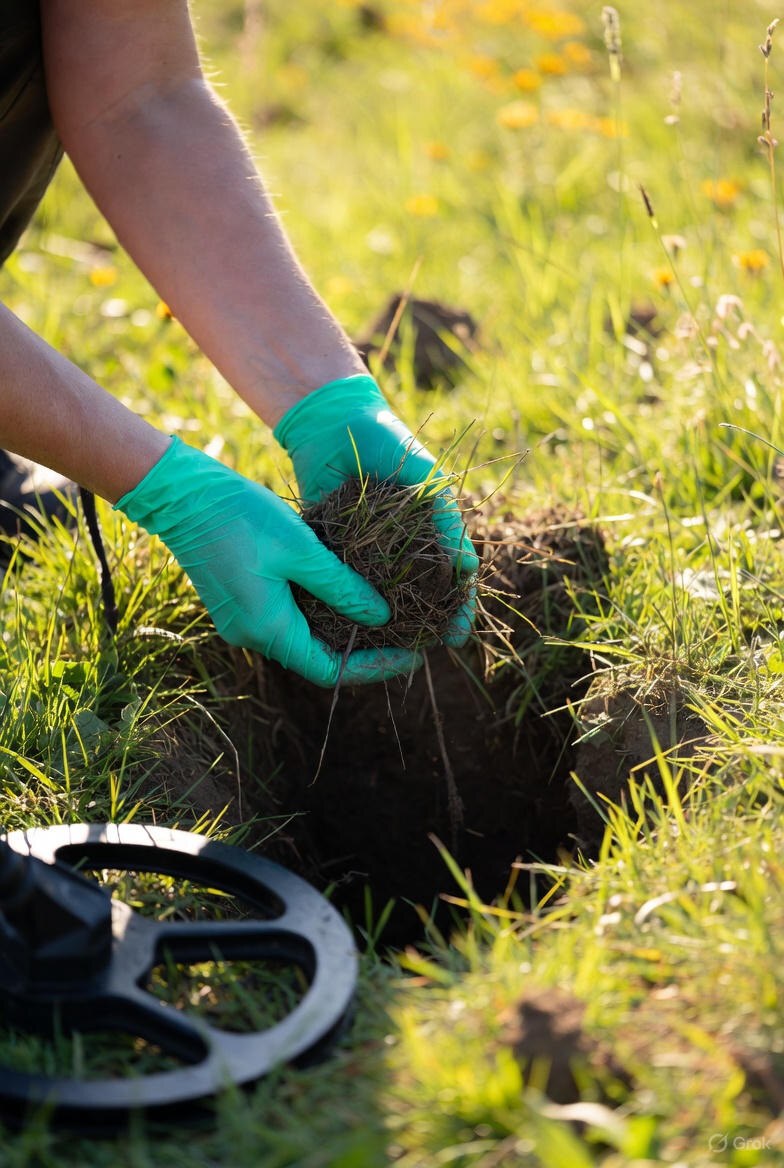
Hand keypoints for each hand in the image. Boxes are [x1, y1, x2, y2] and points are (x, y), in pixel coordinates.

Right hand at [114, 437, 420, 685]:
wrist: (180, 495)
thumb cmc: (240, 516)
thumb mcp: (302, 549)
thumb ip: (341, 587)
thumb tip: (382, 617)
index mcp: (268, 628)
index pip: (331, 670)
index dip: (375, 666)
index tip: (412, 652)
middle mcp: (252, 635)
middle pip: (318, 658)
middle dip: (363, 648)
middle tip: (407, 632)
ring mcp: (241, 620)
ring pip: (303, 638)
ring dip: (341, 629)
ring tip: (384, 613)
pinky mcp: (238, 603)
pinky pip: (286, 619)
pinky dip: (318, 613)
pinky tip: (345, 592)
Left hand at [273, 374, 478, 645]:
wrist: (333, 420)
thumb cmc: (390, 441)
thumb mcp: (426, 480)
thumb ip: (448, 523)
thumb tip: (469, 571)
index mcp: (427, 529)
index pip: (451, 579)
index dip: (457, 609)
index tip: (457, 637)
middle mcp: (398, 545)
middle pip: (416, 594)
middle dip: (422, 624)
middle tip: (423, 653)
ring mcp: (365, 549)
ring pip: (379, 594)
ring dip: (384, 622)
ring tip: (387, 652)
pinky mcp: (331, 546)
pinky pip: (341, 580)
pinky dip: (345, 601)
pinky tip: (348, 628)